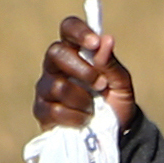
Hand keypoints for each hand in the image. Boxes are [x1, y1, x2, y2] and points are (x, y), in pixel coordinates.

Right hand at [36, 14, 137, 130]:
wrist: (115, 134)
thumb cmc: (116, 102)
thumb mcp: (122, 84)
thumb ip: (112, 64)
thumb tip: (106, 39)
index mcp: (76, 52)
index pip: (68, 28)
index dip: (78, 31)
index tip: (94, 42)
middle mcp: (55, 66)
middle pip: (56, 53)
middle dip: (83, 70)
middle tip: (101, 85)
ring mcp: (45, 88)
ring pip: (57, 85)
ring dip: (83, 100)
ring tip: (94, 108)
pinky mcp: (41, 110)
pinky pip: (55, 110)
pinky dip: (77, 117)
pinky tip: (84, 120)